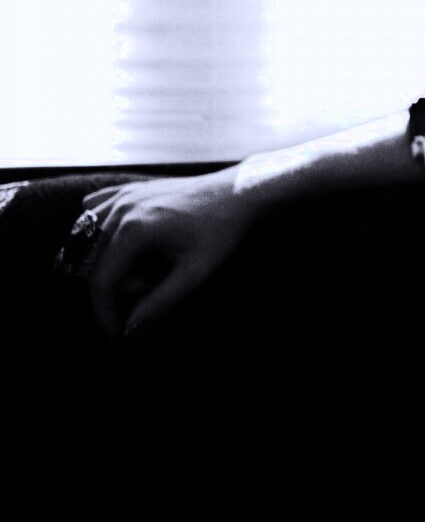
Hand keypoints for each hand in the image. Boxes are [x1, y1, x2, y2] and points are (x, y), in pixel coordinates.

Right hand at [79, 168, 261, 337]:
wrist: (240, 190)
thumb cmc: (222, 230)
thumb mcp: (196, 272)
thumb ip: (160, 303)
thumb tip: (129, 331)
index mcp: (134, 229)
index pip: (100, 281)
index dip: (104, 311)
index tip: (116, 332)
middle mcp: (121, 209)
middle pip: (92, 262)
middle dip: (114, 284)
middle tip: (149, 287)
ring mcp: (122, 195)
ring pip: (87, 239)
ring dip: (105, 260)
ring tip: (144, 267)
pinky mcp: (127, 189)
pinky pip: (93, 212)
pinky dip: (97, 231)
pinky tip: (124, 241)